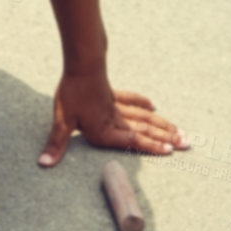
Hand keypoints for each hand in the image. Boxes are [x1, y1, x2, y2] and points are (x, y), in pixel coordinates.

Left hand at [39, 70, 187, 166]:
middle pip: (146, 130)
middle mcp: (116, 120)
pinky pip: (132, 101)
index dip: (152, 146)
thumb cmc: (71, 94)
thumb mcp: (61, 121)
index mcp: (106, 130)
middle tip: (187, 143)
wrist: (81, 65)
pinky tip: (154, 107)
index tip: (170, 151)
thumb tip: (43, 164)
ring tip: (180, 131)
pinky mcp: (114, 94)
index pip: (134, 141)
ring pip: (145, 118)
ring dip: (163, 125)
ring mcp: (117, 106)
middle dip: (167, 138)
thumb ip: (56, 144)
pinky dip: (144, 104)